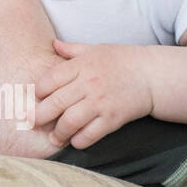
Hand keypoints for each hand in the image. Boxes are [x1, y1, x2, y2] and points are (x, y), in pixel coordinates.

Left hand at [34, 39, 154, 147]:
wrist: (153, 75)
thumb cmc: (122, 60)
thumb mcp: (95, 49)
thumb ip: (72, 49)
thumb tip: (52, 44)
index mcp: (81, 66)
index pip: (50, 80)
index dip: (39, 91)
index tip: (36, 98)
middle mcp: (88, 84)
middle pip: (56, 103)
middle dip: (40, 115)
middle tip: (33, 123)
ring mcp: (101, 102)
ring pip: (71, 121)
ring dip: (59, 132)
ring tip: (54, 138)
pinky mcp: (113, 118)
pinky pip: (91, 134)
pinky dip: (80, 140)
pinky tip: (75, 141)